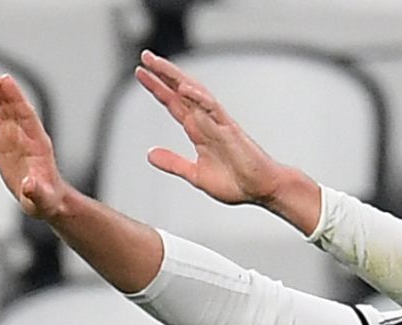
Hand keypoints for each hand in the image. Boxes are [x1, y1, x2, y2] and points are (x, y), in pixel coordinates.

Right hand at [0, 67, 71, 219]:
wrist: (43, 198)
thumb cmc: (45, 198)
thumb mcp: (41, 198)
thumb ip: (35, 191)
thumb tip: (28, 185)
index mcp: (36, 141)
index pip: (25, 114)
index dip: (15, 97)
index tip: (5, 81)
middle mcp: (24, 131)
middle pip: (10, 103)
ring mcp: (12, 132)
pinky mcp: (1, 137)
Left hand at [134, 51, 293, 207]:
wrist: (259, 189)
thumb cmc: (235, 182)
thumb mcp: (194, 174)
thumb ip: (173, 162)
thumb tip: (150, 154)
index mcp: (198, 130)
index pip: (174, 103)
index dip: (157, 88)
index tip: (141, 73)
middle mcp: (206, 121)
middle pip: (181, 91)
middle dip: (163, 74)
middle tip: (145, 57)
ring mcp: (218, 122)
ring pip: (195, 93)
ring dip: (176, 78)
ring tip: (158, 64)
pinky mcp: (230, 129)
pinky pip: (213, 109)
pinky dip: (199, 98)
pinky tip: (185, 88)